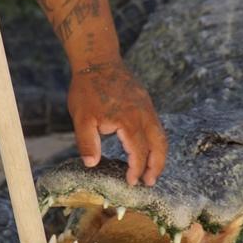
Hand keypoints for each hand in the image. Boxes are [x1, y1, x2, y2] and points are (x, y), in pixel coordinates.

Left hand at [67, 60, 166, 185]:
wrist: (97, 60)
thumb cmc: (87, 89)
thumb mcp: (81, 118)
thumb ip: (87, 142)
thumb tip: (91, 164)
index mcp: (128, 120)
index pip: (139, 152)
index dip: (136, 169)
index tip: (130, 182)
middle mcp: (143, 114)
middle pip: (159, 146)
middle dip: (156, 167)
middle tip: (149, 182)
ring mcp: (147, 107)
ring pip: (161, 136)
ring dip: (159, 155)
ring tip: (152, 171)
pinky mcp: (145, 102)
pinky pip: (156, 126)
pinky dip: (156, 142)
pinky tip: (147, 149)